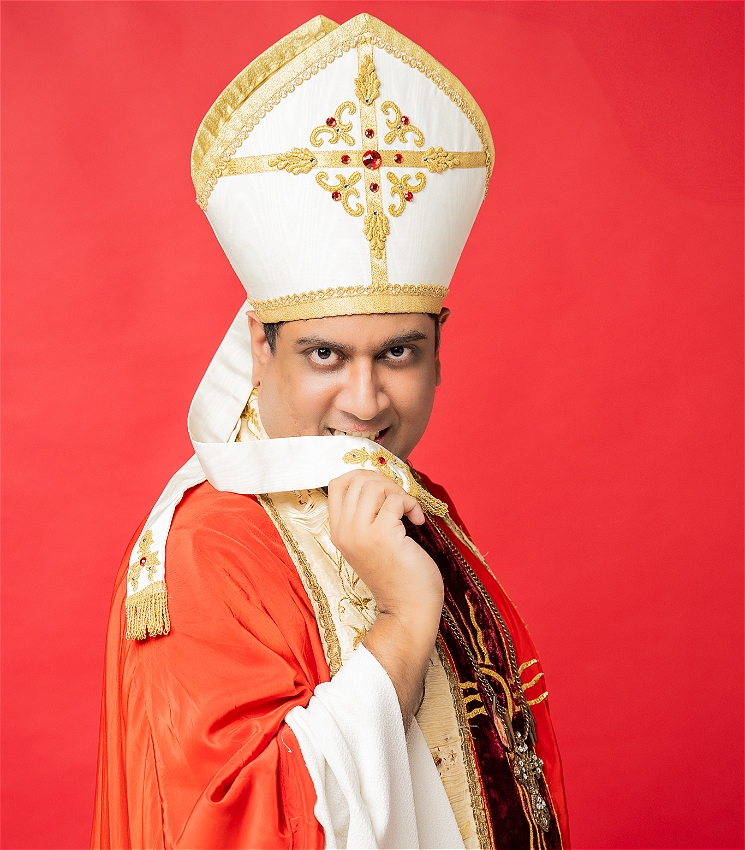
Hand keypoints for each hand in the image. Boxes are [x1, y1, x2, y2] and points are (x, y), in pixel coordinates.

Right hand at [328, 470, 443, 725]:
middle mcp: (344, 531)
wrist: (407, 611)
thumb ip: (365, 516)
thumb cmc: (396, 576)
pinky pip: (395, 499)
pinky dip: (411, 504)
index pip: (337, 484)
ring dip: (398, 492)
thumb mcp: (369, 543)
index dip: (363, 477)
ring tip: (408, 511)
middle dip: (384, 482)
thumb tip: (378, 482)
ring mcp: (361, 533)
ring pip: (374, 485)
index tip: (383, 492)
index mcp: (337, 532)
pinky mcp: (383, 535)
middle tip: (399, 501)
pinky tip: (417, 520)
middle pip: (356, 479)